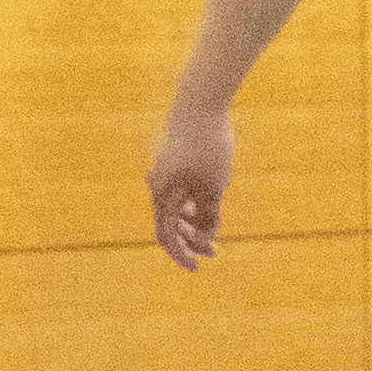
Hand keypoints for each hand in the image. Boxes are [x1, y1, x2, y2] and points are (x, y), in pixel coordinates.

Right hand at [149, 102, 230, 271]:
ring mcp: (163, 170)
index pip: (165, 235)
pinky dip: (192, 202)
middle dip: (190, 239)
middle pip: (169, 222)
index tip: (197, 268)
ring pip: (174, 205)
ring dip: (192, 221)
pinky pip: (178, 189)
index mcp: (162, 193)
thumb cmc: (207, 145)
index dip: (180, 254)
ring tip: (214, 227)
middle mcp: (157, 183)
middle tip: (214, 251)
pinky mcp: (172, 158)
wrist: (199, 102)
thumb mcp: (214, 187)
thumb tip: (205, 237)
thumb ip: (209, 216)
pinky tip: (209, 202)